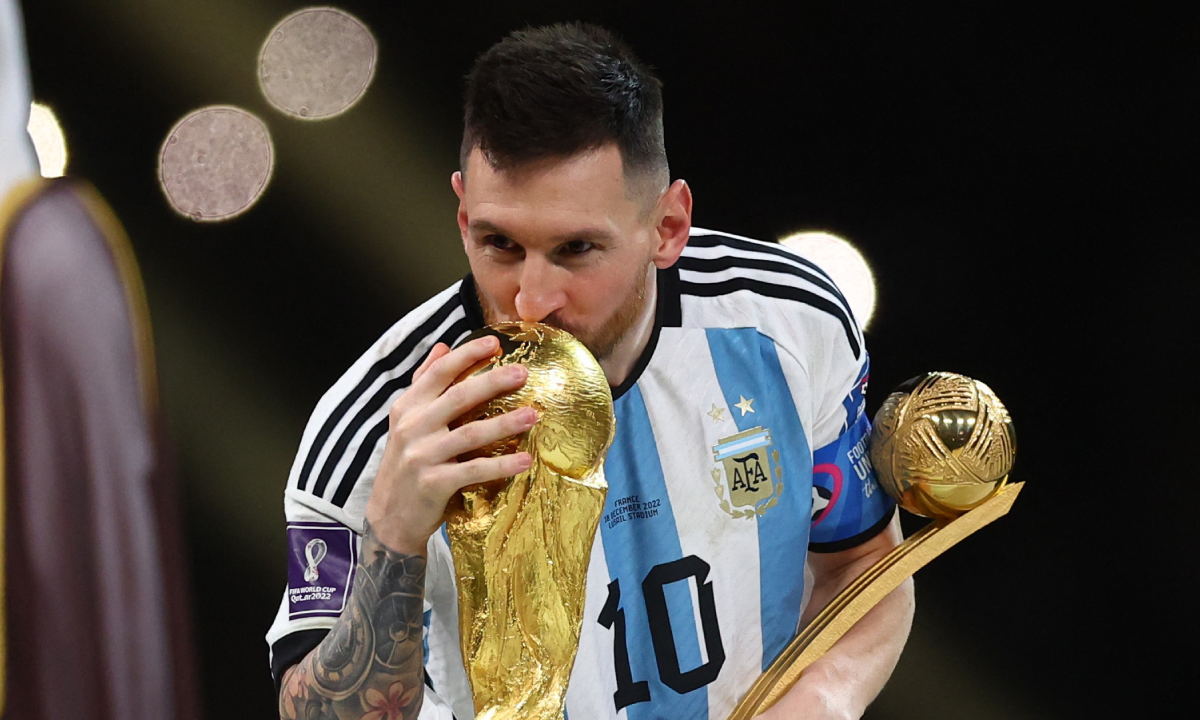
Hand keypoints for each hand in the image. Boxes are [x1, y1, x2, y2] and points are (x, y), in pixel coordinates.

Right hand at [364, 335, 537, 553]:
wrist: (389, 516)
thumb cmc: (406, 464)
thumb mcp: (407, 421)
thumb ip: (424, 383)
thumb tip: (443, 346)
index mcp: (407, 407)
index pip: (439, 373)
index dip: (466, 354)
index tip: (494, 342)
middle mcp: (412, 427)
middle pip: (458, 397)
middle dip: (493, 382)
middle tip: (523, 373)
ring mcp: (422, 456)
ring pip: (470, 433)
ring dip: (504, 423)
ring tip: (533, 415)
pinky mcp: (434, 484)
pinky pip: (474, 470)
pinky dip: (501, 465)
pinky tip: (525, 460)